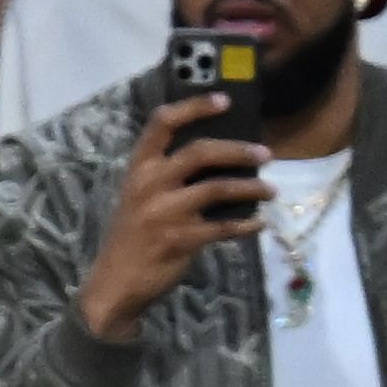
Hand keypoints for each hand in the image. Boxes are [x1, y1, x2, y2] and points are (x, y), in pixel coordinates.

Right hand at [73, 95, 268, 341]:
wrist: (115, 285)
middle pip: (201, 151)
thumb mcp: (139, 197)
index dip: (195, 107)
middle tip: (265, 154)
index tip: (225, 101)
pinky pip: (223, 227)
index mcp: (139, 168)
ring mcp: (165, 212)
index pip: (163, 123)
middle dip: (239, 150)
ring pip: (218, 188)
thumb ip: (168, 175)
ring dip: (251, 187)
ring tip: (271, 190)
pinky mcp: (180, 240)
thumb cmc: (132, 237)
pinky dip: (246, 225)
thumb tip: (220, 157)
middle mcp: (150, 184)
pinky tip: (259, 223)